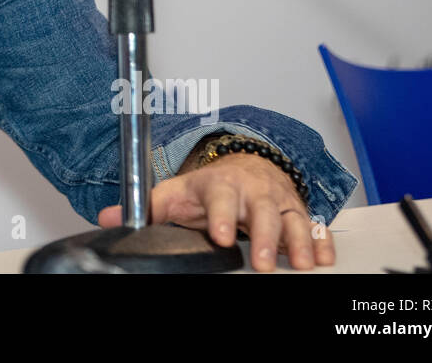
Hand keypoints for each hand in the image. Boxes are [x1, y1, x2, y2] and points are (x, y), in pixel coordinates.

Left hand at [96, 152, 334, 271]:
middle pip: (262, 211)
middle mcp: (253, 190)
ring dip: (298, 241)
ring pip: (292, 218)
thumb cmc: (211, 186)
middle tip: (261, 262)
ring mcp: (279, 200)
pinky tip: (324, 257)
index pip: (220, 197)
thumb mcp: (178, 192)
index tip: (219, 235)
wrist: (246, 166)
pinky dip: (322, 239)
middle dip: (263, 236)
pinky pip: (314, 224)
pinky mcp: (298, 210)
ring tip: (302, 264)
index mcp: (221, 184)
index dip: (220, 215)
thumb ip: (148, 205)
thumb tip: (108, 217)